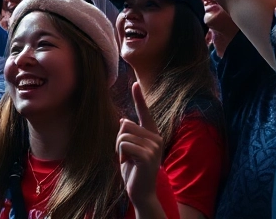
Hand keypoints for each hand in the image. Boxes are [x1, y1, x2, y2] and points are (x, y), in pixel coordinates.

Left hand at [117, 82, 163, 208]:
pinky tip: (129, 165)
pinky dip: (121, 155)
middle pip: (125, 125)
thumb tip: (123, 121)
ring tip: (128, 161)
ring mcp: (153, 146)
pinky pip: (124, 145)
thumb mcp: (129, 150)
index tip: (135, 83)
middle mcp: (156, 137)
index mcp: (152, 134)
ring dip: (119, 150)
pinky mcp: (147, 155)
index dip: (139, 97)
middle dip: (119, 140)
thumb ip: (129, 135)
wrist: (141, 192)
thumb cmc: (134, 170)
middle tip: (126, 155)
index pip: (144, 112)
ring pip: (123, 135)